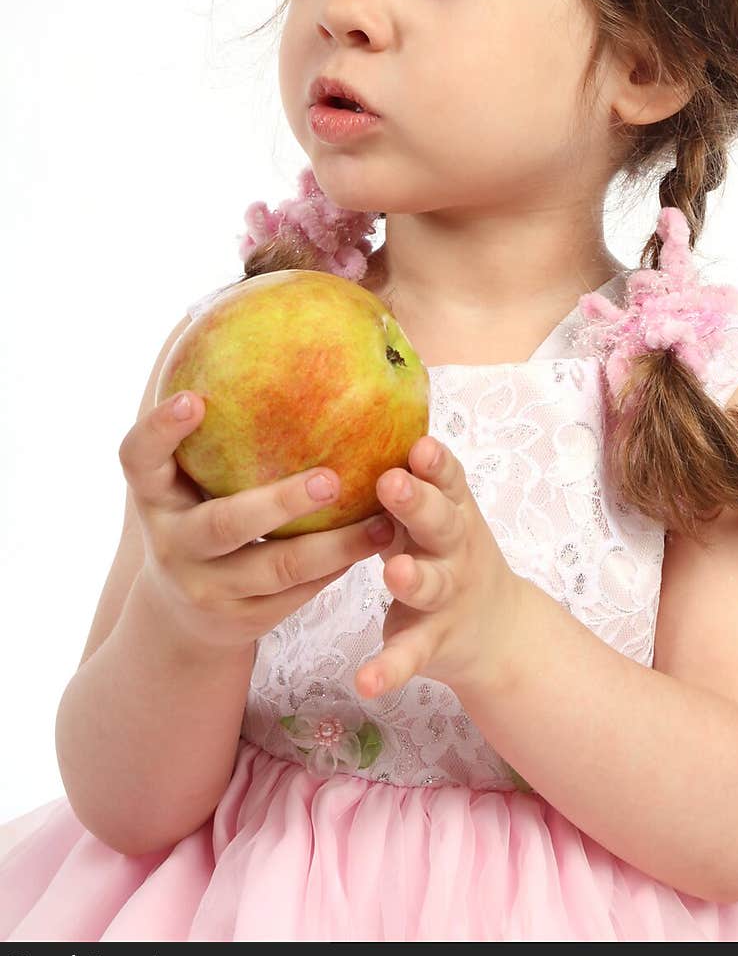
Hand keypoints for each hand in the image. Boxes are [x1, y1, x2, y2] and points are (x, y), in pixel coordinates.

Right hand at [118, 391, 397, 652]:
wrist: (182, 616)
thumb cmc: (201, 513)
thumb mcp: (190, 480)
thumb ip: (218, 433)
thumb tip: (275, 334)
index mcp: (154, 496)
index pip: (138, 458)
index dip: (160, 429)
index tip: (195, 399)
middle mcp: (171, 543)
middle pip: (223, 524)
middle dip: (278, 503)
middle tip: (331, 479)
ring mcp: (204, 587)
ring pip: (275, 569)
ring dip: (334, 547)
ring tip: (382, 520)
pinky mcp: (240, 621)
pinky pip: (297, 595)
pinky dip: (337, 569)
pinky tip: (377, 541)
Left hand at [353, 436, 523, 699]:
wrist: (497, 630)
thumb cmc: (442, 550)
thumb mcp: (434, 512)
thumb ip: (409, 478)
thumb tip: (348, 412)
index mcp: (451, 510)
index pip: (448, 478)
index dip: (435, 462)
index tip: (418, 444)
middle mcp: (454, 548)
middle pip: (441, 522)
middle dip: (419, 502)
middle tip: (392, 482)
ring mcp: (447, 595)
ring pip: (431, 584)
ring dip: (414, 577)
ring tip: (394, 573)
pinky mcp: (433, 641)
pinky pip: (410, 654)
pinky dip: (389, 669)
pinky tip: (365, 682)